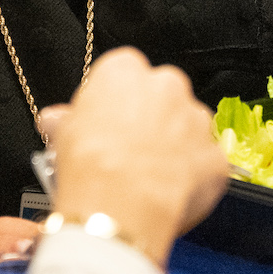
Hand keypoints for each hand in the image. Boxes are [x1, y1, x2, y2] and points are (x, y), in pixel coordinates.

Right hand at [48, 48, 228, 268]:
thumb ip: (68, 119)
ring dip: (177, 146)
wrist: (120, 204)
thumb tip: (57, 122)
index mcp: (126, 69)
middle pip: (164, 95)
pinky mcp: (216, 156)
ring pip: (190, 128)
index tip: (110, 120)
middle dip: (153, 118)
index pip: (125, 73)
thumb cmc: (90, 162)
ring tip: (152, 176)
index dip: (117, 100)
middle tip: (132, 148)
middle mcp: (167, 85)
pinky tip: (171, 193)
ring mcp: (197, 120)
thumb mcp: (63, 132)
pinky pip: (206, 164)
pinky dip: (193, 177)